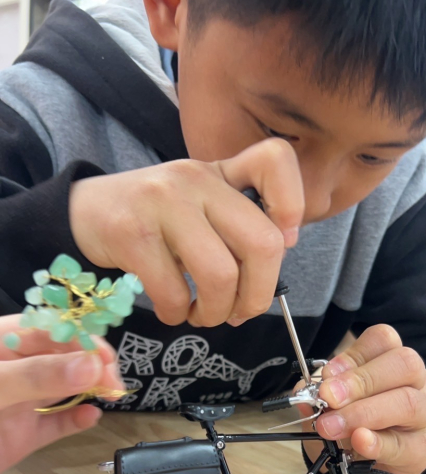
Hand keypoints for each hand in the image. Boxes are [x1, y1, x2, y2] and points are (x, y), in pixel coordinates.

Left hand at [0, 315, 123, 473]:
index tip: (106, 357)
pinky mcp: (22, 435)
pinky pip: (56, 423)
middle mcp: (13, 370)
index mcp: (3, 343)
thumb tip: (91, 365)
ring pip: (65, 388)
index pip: (52, 328)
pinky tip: (92, 417)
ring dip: (91, 388)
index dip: (83, 338)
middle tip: (114, 382)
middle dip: (93, 364)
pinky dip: (76, 420)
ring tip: (113, 394)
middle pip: (65, 357)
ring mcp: (18, 403)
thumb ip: (38, 376)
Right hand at [69, 138, 303, 327]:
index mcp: (220, 171)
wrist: (85, 212)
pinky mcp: (133, 233)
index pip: (275, 159)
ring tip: (203, 315)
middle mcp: (196, 178)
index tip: (283, 241)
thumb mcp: (200, 208)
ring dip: (217, 312)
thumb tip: (272, 269)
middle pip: (262, 243)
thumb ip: (237, 227)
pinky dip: (177, 315)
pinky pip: (173, 292)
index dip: (292, 206)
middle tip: (239, 311)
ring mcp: (163, 202)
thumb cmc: (156, 221)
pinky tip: (172, 311)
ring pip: (220, 274)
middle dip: (257, 295)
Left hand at [305, 325, 425, 473]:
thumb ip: (317, 396)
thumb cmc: (350, 428)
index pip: (384, 340)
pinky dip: (377, 442)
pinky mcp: (421, 450)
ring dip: (364, 412)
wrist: (367, 472)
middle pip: (404, 364)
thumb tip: (304, 393)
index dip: (355, 353)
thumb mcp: (329, 406)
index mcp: (391, 361)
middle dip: (361, 380)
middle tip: (328, 398)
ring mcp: (424, 415)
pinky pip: (403, 444)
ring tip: (332, 426)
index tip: (327, 374)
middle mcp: (415, 382)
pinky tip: (358, 441)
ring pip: (408, 402)